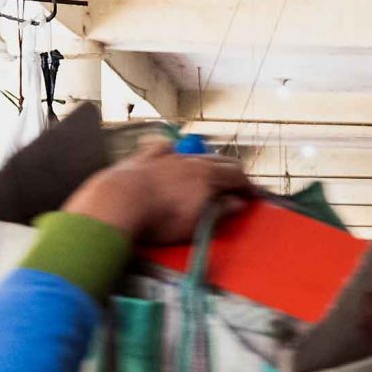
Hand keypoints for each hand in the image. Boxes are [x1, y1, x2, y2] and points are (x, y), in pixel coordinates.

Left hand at [63, 140, 253, 244]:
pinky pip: (165, 148)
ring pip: (196, 153)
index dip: (248, 185)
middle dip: (232, 172)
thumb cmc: (159, 219)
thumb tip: (237, 203)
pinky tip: (174, 153)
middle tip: (237, 185)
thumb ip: (220, 211)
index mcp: (207, 176)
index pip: (237, 175)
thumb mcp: (196, 223)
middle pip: (220, 161)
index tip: (253, 195)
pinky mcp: (145, 157)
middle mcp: (190, 160)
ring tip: (210, 174)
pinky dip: (175, 151)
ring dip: (208, 163)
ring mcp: (167, 156)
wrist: (118, 203)